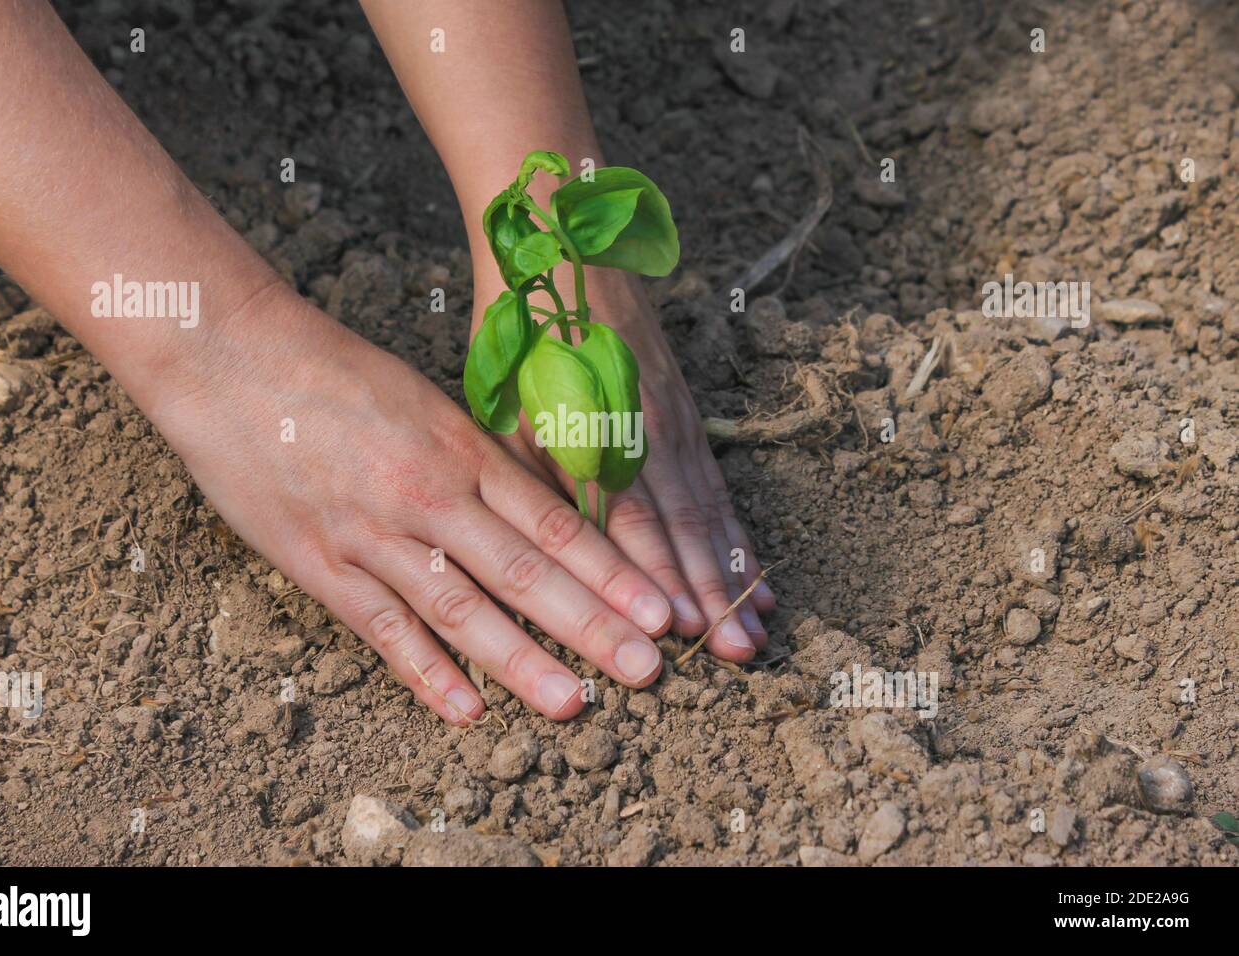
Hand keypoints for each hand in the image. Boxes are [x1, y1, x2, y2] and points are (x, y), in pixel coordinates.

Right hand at [153, 288, 675, 723]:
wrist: (231, 356)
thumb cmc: (334, 372)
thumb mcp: (424, 402)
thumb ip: (477, 457)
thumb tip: (539, 505)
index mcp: (462, 448)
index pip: (554, 520)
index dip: (611, 570)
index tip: (660, 609)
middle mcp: (429, 494)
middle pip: (524, 570)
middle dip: (591, 624)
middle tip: (648, 670)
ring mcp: (374, 533)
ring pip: (461, 607)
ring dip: (521, 661)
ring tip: (573, 704)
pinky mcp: (320, 564)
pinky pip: (382, 627)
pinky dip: (425, 673)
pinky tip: (466, 712)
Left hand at [473, 270, 775, 661]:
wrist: (570, 254)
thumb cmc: (526, 343)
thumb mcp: (513, 410)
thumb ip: (543, 479)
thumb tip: (559, 552)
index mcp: (596, 439)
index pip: (631, 523)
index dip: (656, 579)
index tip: (679, 633)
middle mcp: (646, 439)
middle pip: (685, 528)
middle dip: (711, 595)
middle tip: (736, 656)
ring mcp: (676, 428)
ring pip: (712, 511)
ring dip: (735, 572)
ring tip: (760, 627)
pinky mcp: (690, 416)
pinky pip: (721, 485)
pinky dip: (739, 531)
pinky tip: (757, 566)